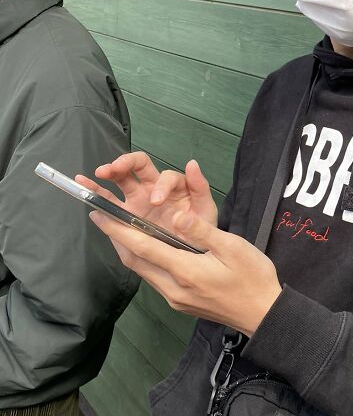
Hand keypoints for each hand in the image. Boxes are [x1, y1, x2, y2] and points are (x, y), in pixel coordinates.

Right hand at [76, 151, 217, 231]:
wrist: (190, 253)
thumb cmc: (200, 229)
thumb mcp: (205, 209)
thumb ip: (200, 187)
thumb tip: (192, 163)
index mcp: (174, 185)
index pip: (165, 176)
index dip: (160, 185)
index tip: (157, 201)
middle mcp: (154, 187)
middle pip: (138, 166)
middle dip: (125, 163)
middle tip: (114, 169)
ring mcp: (138, 198)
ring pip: (121, 178)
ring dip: (108, 172)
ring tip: (95, 174)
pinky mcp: (127, 212)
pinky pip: (109, 200)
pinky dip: (96, 191)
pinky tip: (83, 186)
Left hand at [89, 207, 282, 336]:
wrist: (263, 315)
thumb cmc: (252, 278)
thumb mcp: (233, 248)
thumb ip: (201, 231)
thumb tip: (175, 214)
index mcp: (184, 271)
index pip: (142, 247)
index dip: (118, 230)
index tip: (98, 213)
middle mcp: (173, 287)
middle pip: (135, 261)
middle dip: (116, 239)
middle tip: (103, 216)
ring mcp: (175, 298)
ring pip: (143, 271)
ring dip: (129, 250)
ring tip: (120, 230)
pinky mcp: (180, 302)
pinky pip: (154, 278)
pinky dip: (144, 260)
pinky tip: (148, 249)